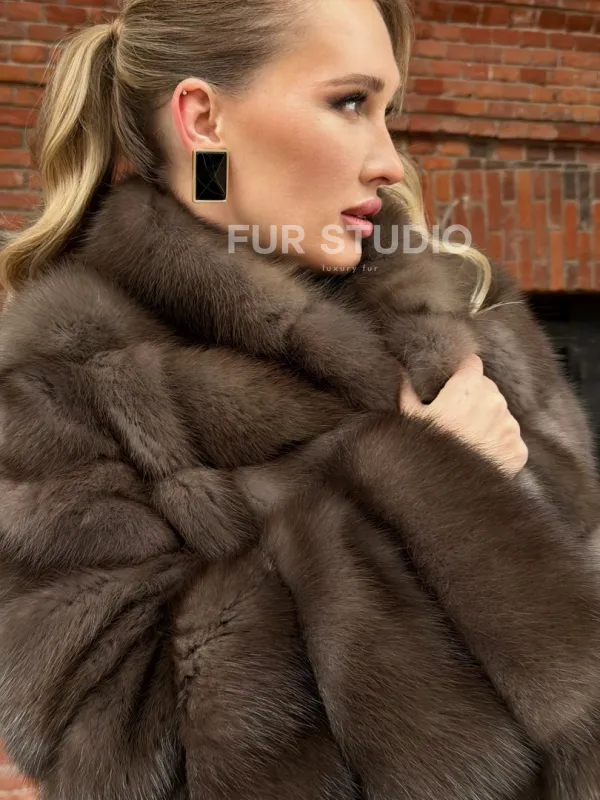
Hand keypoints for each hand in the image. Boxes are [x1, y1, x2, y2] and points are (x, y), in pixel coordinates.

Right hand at [399, 353, 527, 476]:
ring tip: (465, 438)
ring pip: (498, 412)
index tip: (452, 382)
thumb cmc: (426, 451)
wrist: (447, 494)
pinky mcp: (518, 449)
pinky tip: (478, 454)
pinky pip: (508, 437)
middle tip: (454, 417)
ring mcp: (509, 427)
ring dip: (485, 419)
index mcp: (468, 388)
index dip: (460, 372)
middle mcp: (494, 402)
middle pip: (486, 387)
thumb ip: (407, 389)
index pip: (472, 364)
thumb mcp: (409, 418)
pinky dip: (496, 443)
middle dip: (472, 396)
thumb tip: (402, 372)